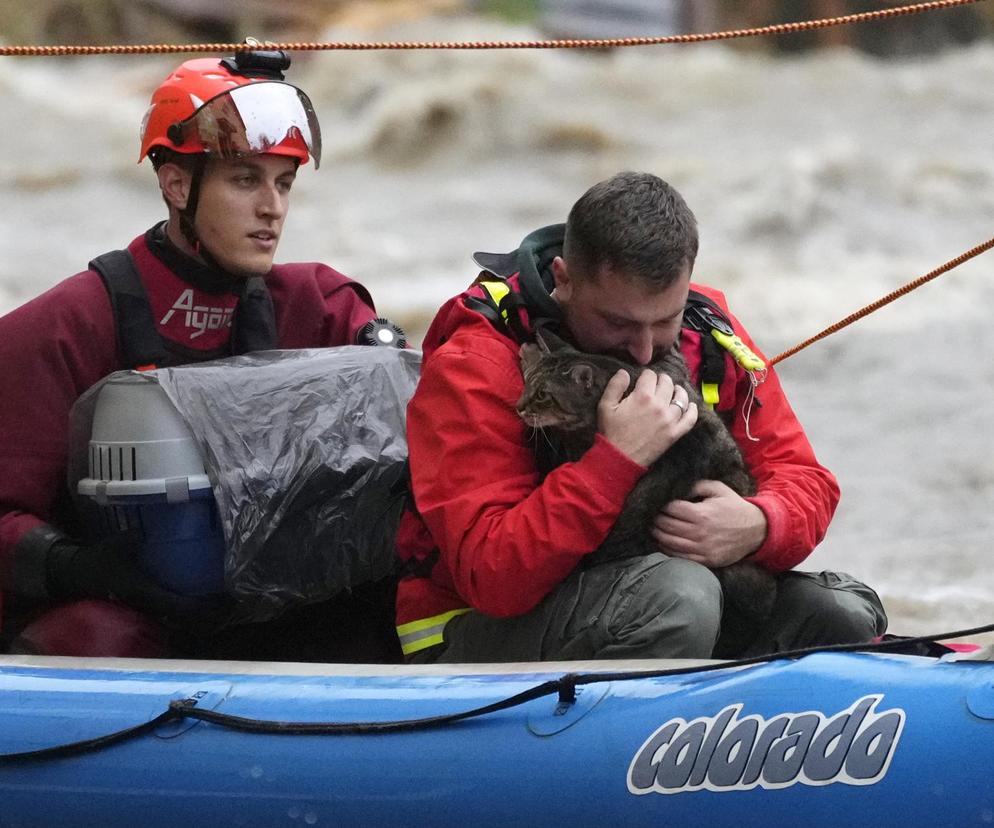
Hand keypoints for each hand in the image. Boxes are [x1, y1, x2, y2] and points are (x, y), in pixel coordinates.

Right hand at [46, 532, 233, 634]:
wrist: (79, 574)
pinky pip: (177, 612)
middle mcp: (151, 605)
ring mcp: (151, 608)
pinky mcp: (150, 605)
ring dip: (206, 615)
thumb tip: (143, 531)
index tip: (226, 600)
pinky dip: (195, 610)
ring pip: (184, 619)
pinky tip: (210, 600)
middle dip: (213, 614)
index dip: (204, 607)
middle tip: (237, 602)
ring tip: (229, 603)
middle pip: (188, 619)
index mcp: (145, 593)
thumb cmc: (99, 560)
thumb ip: (131, 539)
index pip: (180, 606)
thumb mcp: (115, 546)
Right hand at [597, 368, 696, 466]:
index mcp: (642, 397)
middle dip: (662, 380)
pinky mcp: (675, 433)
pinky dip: (693, 410)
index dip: (646, 375)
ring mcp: (669, 420)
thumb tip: (624, 372)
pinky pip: (690, 419)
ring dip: (678, 391)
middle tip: (657, 384)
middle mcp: (659, 406)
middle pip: (667, 383)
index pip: (650, 375)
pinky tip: (691, 405)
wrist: (619, 458)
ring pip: (681, 398)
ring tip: (674, 390)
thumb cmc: (611, 432)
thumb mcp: (605, 406)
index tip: (643, 379)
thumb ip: (615, 386)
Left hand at [651, 479, 766, 566]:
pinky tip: (663, 542)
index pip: (670, 509)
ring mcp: (702, 548)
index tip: (655, 504)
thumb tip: (677, 486)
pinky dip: (667, 550)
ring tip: (652, 528)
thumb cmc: (735, 507)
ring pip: (670, 543)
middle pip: (666, 526)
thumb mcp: (718, 489)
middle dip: (655, 520)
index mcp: (701, 514)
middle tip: (650, 516)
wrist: (757, 530)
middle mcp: (700, 532)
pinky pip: (680, 556)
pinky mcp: (706, 560)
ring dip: (657, 535)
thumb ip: (697, 485)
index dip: (660, 506)